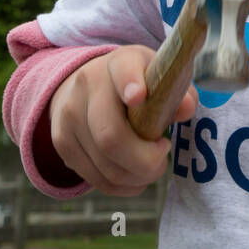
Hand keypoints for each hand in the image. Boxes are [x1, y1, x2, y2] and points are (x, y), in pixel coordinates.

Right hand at [48, 45, 198, 195]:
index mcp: (120, 63)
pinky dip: (122, 186)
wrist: (87, 85)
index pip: (124, 70)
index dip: (130, 83)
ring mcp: (69, 115)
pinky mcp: (62, 142)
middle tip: (163, 157)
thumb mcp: (161, 78)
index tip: (139, 97)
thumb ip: (180, 93)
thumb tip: (186, 109)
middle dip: (145, 160)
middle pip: (111, 136)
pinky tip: (135, 177)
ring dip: (136, 177)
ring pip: (104, 164)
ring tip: (152, 167)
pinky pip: (95, 177)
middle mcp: (87, 85)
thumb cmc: (139, 84)